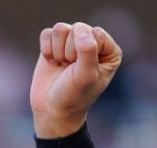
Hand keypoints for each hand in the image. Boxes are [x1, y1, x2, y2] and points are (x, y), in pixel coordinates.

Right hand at [30, 22, 121, 137]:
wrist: (53, 109)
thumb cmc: (75, 95)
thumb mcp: (86, 76)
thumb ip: (87, 51)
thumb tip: (80, 30)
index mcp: (110, 51)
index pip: (96, 33)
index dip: (85, 51)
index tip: (84, 70)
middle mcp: (94, 43)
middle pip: (78, 28)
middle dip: (70, 51)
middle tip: (71, 70)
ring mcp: (73, 42)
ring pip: (61, 29)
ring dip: (58, 51)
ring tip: (63, 66)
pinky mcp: (55, 43)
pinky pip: (47, 33)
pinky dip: (46, 50)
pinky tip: (52, 63)